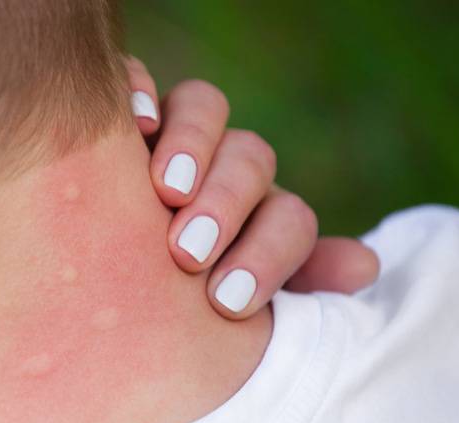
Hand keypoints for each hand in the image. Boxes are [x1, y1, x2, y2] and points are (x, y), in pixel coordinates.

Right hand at [126, 57, 379, 318]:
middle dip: (227, 204)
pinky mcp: (121, 116)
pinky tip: (135, 124)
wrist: (96, 288)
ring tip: (166, 191)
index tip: (229, 301)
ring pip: (202, 107)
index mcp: (256, 218)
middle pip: (249, 158)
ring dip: (193, 144)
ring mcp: (171, 134)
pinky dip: (139, 90)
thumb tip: (363, 267)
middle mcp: (221, 167)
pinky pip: (136, 79)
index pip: (287, 219)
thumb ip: (292, 288)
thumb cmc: (171, 300)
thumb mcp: (228, 306)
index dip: (270, 254)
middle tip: (189, 253)